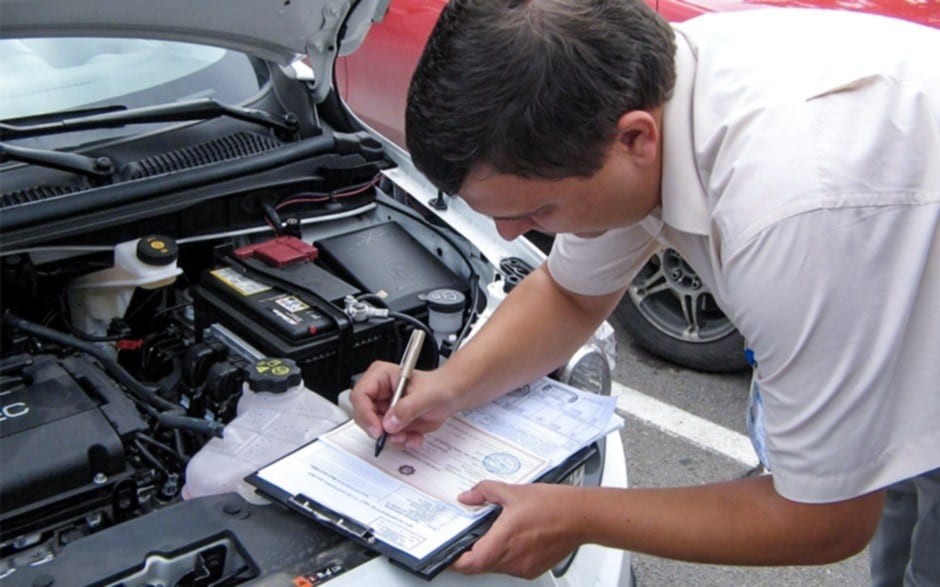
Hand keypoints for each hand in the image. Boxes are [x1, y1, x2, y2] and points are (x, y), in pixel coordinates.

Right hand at [350, 361, 458, 448]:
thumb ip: (407, 408)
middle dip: (380, 430)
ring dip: (393, 438)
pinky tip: (414, 436)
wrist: (451, 395)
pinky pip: (388, 437)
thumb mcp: (426, 395)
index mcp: (381, 376)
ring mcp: (384, 408)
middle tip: (396, 435)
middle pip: (363, 416)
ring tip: (410, 435)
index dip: (365, 414)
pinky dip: (401, 441)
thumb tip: (390, 423)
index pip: (360, 395)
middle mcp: (379, 393)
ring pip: (375, 430)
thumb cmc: (440, 385)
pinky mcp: (391, 422)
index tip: (378, 429)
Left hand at [451, 481, 584, 578]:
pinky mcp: (533, 569)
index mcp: (504, 541)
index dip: (454, 560)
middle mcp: (512, 559)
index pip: (470, 563)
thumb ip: (486, 492)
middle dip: (471, 553)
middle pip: (480, 565)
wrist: (582, 516)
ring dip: (489, 553)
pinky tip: (513, 538)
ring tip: (495, 533)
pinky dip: (505, 556)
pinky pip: (510, 567)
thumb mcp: (514, 491)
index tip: (447, 552)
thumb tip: (468, 497)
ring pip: (495, 567)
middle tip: (467, 537)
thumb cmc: (554, 505)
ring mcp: (523, 567)